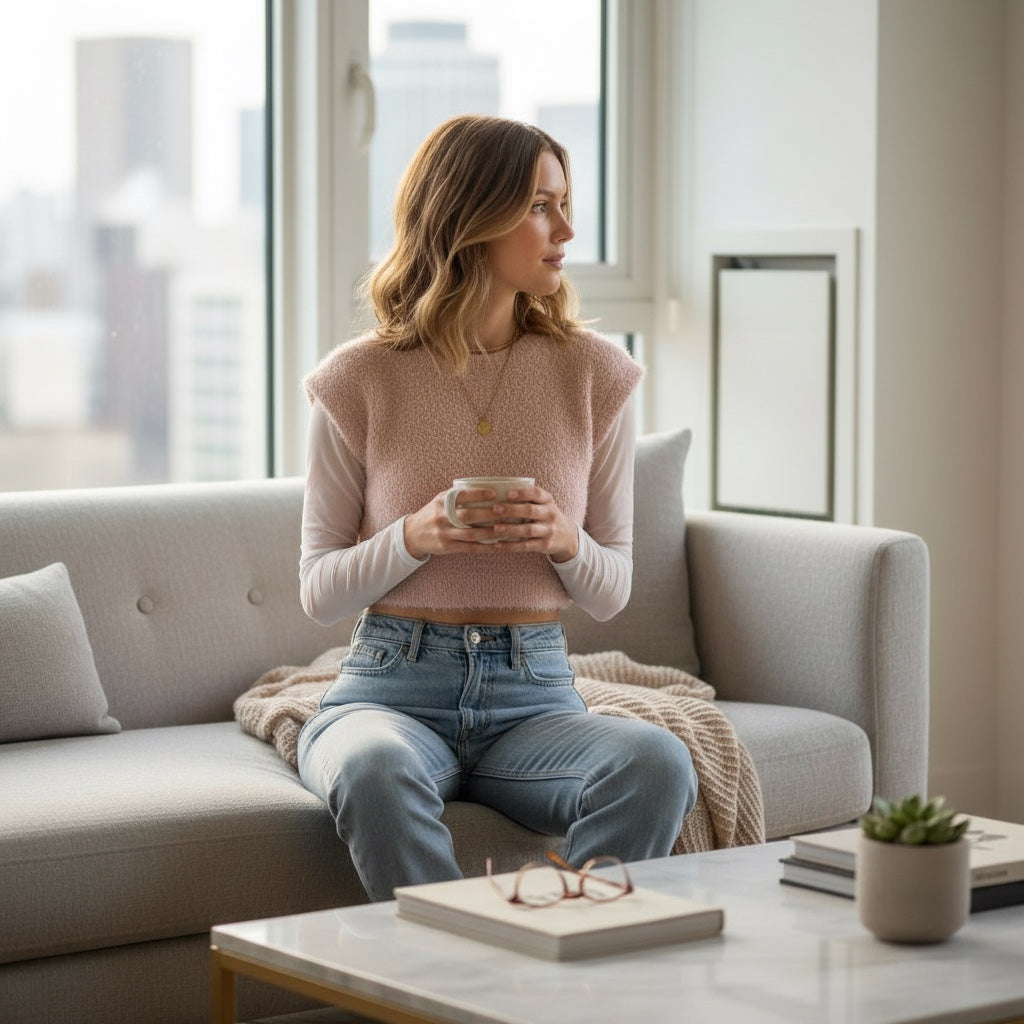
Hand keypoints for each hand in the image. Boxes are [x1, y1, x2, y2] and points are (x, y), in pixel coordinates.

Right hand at [403, 485, 578, 562]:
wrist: (412, 534)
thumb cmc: (434, 514)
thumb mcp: (441, 501)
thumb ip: (459, 496)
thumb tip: (488, 490)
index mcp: (441, 501)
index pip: (461, 495)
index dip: (478, 494)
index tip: (494, 492)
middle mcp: (441, 517)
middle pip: (467, 515)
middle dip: (487, 513)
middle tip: (504, 510)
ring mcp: (444, 533)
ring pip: (470, 534)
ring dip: (490, 532)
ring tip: (506, 529)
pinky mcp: (447, 548)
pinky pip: (469, 548)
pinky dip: (485, 547)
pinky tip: (498, 545)